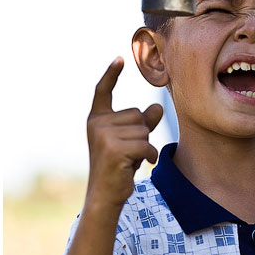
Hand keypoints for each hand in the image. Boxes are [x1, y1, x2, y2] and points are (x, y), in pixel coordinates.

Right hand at [86, 57, 163, 210]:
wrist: (105, 195)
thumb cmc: (118, 166)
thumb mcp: (131, 141)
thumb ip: (143, 123)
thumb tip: (157, 107)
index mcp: (97, 119)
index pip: (103, 91)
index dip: (111, 74)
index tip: (120, 58)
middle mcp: (96, 124)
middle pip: (137, 114)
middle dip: (141, 133)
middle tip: (127, 152)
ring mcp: (103, 135)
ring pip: (143, 129)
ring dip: (145, 146)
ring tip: (130, 159)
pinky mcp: (113, 148)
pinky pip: (145, 143)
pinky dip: (149, 155)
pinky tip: (140, 164)